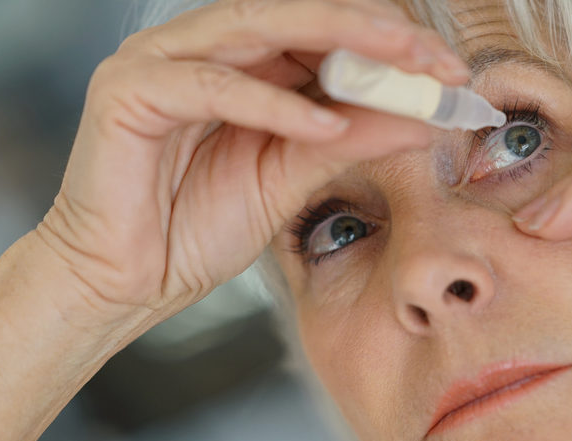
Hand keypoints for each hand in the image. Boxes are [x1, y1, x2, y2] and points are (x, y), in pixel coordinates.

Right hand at [38, 0, 468, 327]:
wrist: (123, 283)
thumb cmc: (195, 230)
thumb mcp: (292, 181)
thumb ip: (349, 143)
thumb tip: (422, 121)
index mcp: (239, 65)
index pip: (321, 34)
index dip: (387, 47)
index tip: (448, 75)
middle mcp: (199, 48)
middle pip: (297, 16)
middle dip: (374, 33)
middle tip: (435, 58)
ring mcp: (159, 60)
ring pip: (258, 28)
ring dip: (336, 43)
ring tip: (399, 67)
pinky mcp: (128, 89)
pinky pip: (213, 86)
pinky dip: (272, 104)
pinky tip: (324, 124)